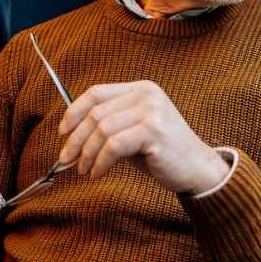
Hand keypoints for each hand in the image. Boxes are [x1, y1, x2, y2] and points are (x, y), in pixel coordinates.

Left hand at [56, 80, 228, 194]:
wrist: (198, 169)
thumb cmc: (161, 152)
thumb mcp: (132, 130)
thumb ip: (109, 124)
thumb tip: (69, 135)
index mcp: (141, 88)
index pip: (96, 93)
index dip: (74, 111)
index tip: (62, 131)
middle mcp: (146, 95)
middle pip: (96, 113)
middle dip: (76, 139)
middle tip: (66, 159)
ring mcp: (151, 111)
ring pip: (102, 130)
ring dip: (87, 154)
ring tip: (83, 170)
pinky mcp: (154, 131)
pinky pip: (113, 146)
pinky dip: (100, 162)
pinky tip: (97, 173)